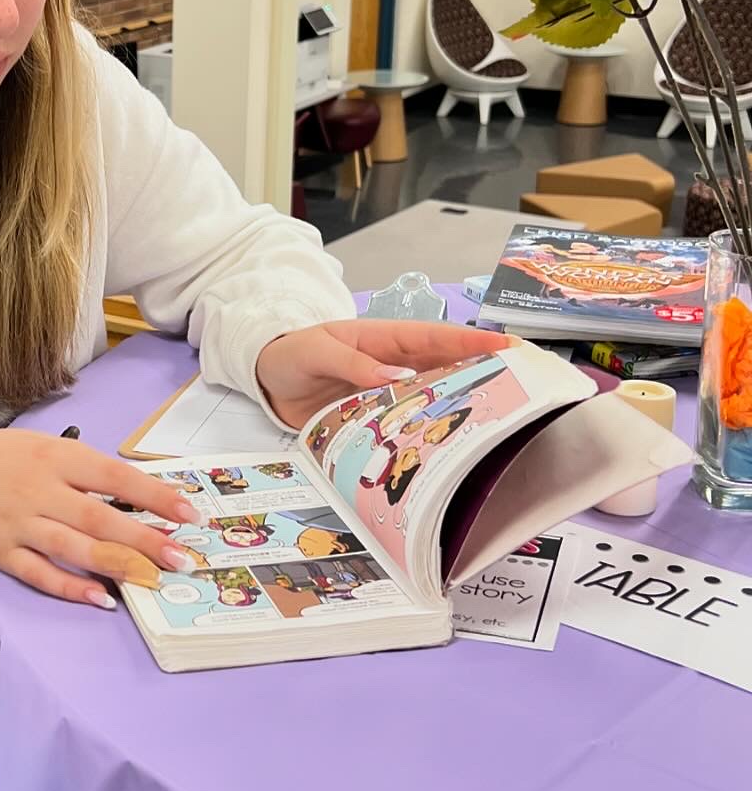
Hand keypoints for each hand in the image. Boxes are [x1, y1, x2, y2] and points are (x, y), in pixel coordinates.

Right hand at [0, 430, 204, 609]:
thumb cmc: (7, 458)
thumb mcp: (49, 446)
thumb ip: (89, 470)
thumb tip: (145, 497)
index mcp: (56, 456)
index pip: (115, 476)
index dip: (154, 496)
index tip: (190, 513)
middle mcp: (39, 490)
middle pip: (98, 517)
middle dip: (144, 539)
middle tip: (182, 559)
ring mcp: (20, 523)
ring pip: (72, 546)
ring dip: (115, 565)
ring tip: (152, 579)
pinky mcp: (2, 551)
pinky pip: (39, 573)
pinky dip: (69, 586)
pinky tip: (100, 598)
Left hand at [255, 319, 511, 430]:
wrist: (265, 376)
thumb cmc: (291, 352)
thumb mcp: (317, 351)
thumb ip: (352, 363)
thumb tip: (394, 378)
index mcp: (384, 339)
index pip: (435, 340)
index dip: (472, 344)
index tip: (510, 348)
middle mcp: (393, 366)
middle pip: (446, 370)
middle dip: (485, 375)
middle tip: (526, 387)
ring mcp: (387, 393)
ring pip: (432, 400)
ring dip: (460, 409)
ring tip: (498, 422)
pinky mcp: (373, 418)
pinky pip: (406, 425)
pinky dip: (426, 435)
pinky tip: (446, 450)